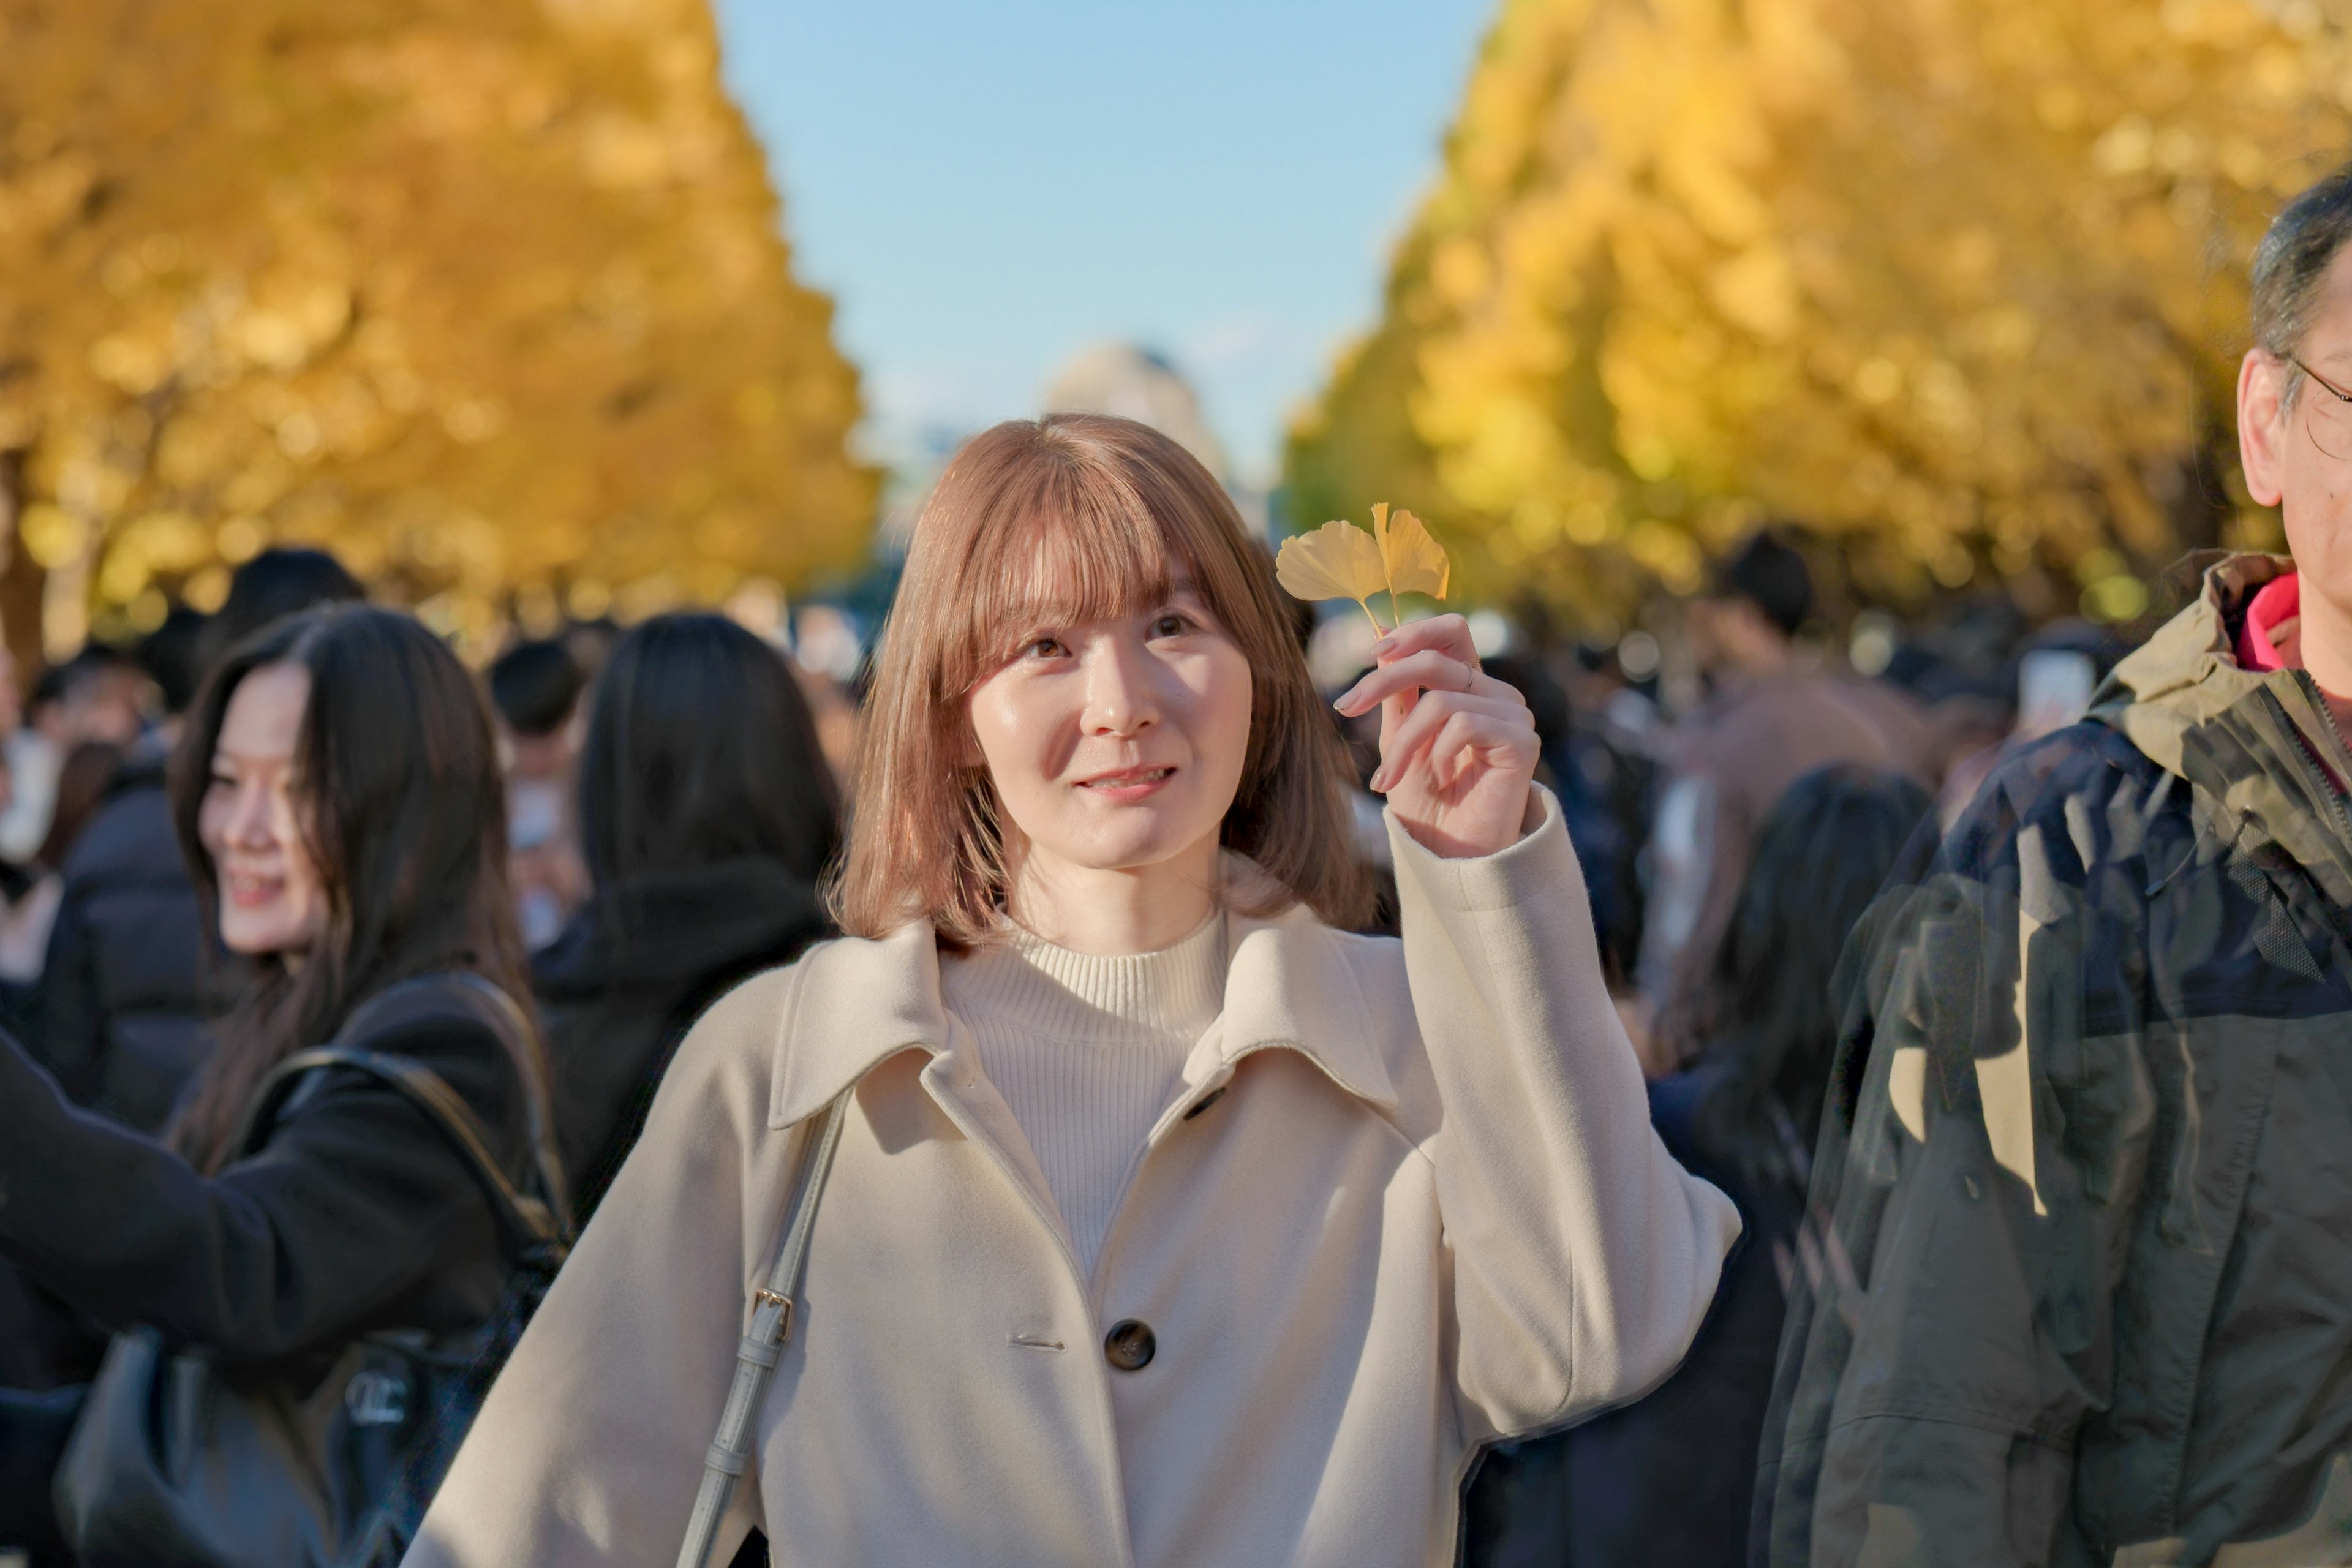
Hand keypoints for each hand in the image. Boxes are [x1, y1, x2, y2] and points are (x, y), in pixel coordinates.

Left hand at [1333, 613, 1539, 858]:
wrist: (1449, 855)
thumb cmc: (1425, 801)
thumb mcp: (1399, 738)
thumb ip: (1397, 692)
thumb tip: (1381, 636)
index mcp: (1470, 686)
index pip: (1451, 631)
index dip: (1413, 631)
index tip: (1371, 650)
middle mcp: (1497, 694)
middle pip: (1436, 659)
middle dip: (1383, 682)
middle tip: (1346, 708)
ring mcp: (1514, 715)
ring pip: (1441, 700)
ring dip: (1403, 742)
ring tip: (1391, 778)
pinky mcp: (1522, 742)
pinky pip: (1463, 724)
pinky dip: (1436, 755)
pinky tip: (1440, 780)